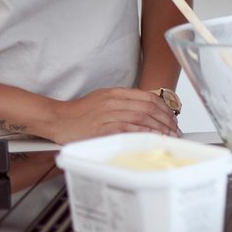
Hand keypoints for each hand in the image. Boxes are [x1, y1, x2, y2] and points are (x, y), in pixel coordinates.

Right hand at [37, 87, 179, 143]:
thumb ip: (122, 103)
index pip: (148, 97)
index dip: (165, 108)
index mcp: (116, 93)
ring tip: (168, 137)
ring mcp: (109, 114)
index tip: (172, 118)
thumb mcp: (103, 99)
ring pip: (142, 118)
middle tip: (174, 130)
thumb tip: (143, 111)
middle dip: (166, 120)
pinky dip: (143, 134)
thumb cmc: (78, 112)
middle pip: (149, 108)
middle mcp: (114, 101)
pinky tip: (152, 138)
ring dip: (159, 128)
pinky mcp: (103, 128)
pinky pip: (129, 129)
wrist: (57, 119)